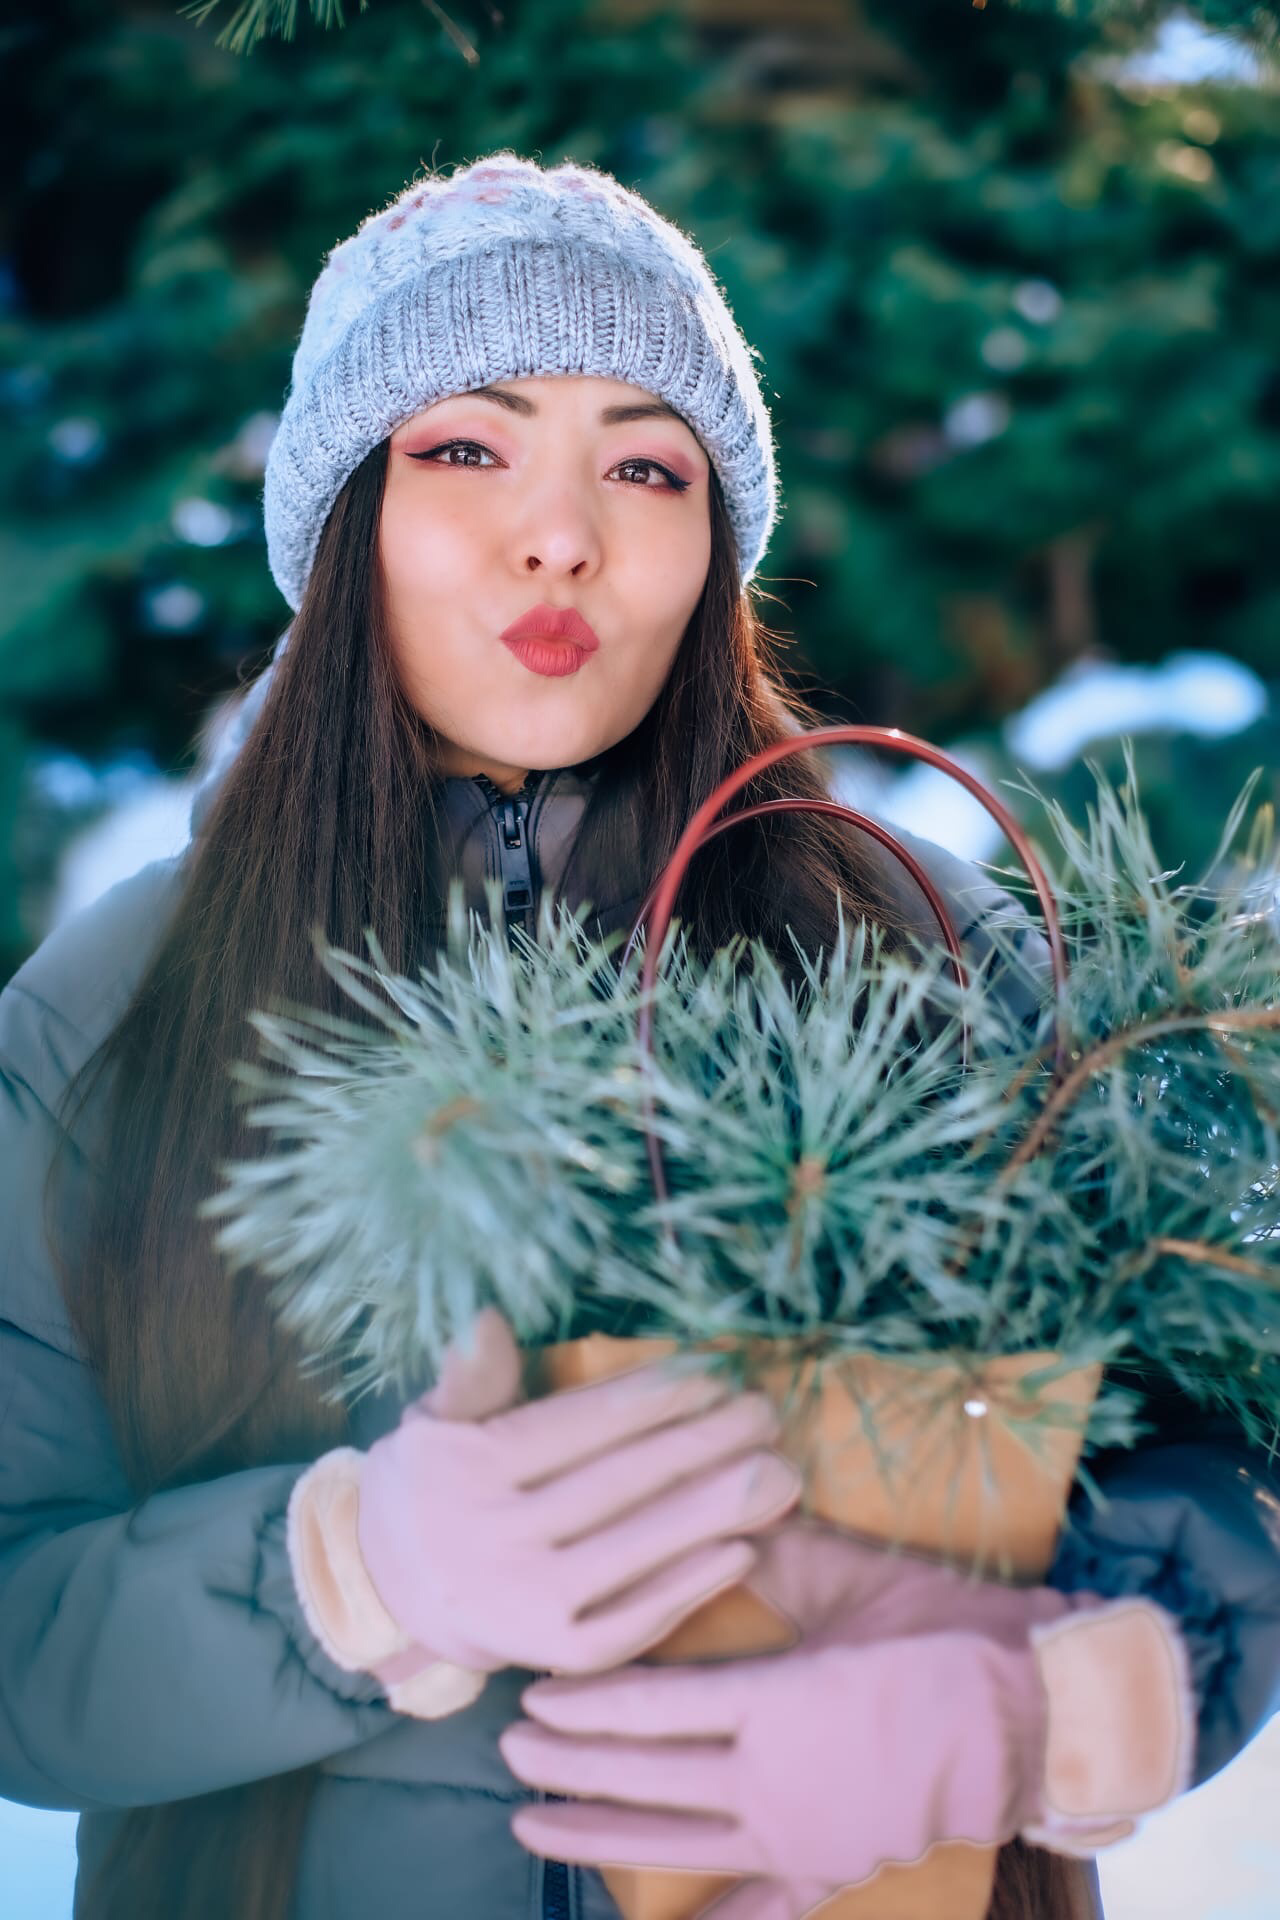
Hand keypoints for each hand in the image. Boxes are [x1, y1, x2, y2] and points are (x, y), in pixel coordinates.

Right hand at [355, 1309, 802, 1677]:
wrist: (396, 1588)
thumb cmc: (440, 1482)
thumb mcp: (438, 1420)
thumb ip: (474, 1377)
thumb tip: (484, 1319)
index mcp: (463, 1469)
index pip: (576, 1428)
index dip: (652, 1399)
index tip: (717, 1374)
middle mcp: (488, 1539)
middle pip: (614, 1485)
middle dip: (701, 1445)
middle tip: (766, 1414)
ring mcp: (520, 1606)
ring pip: (631, 1553)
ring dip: (713, 1513)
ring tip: (780, 1475)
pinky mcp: (551, 1656)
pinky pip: (631, 1624)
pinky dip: (687, 1589)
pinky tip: (742, 1552)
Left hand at [500, 1517, 1193, 1908]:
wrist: (1038, 1712)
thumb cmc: (945, 1633)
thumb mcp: (850, 1579)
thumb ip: (774, 1549)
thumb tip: (720, 1507)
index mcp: (770, 1704)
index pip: (650, 1705)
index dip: (585, 1703)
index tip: (529, 1695)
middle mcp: (768, 1781)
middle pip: (645, 1775)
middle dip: (569, 1765)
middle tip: (506, 1751)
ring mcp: (798, 1836)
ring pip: (676, 1842)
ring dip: (599, 1834)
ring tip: (531, 1826)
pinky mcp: (835, 1867)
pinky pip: (763, 1910)